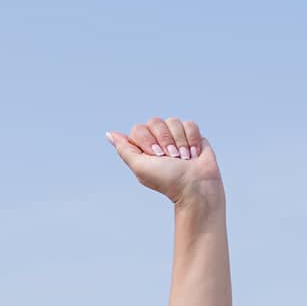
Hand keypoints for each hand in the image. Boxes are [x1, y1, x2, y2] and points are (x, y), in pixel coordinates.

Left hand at [106, 116, 224, 211]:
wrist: (197, 185)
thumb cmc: (168, 180)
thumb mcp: (140, 167)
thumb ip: (124, 149)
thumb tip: (109, 134)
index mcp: (143, 148)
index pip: (139, 129)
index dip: (148, 141)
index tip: (156, 156)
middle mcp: (158, 140)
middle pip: (155, 121)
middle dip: (165, 140)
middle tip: (171, 158)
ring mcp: (175, 136)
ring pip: (173, 121)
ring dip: (180, 142)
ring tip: (184, 158)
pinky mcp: (192, 135)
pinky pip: (189, 124)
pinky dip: (192, 140)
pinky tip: (193, 154)